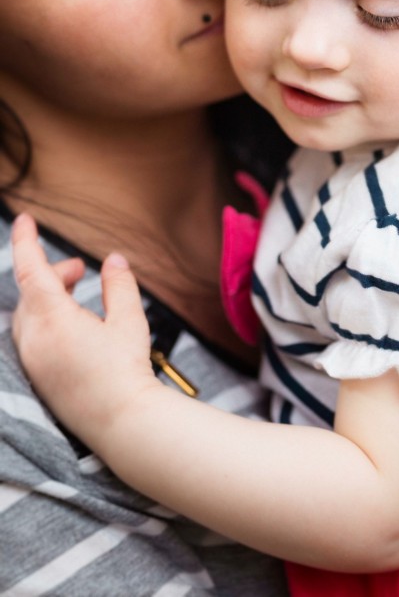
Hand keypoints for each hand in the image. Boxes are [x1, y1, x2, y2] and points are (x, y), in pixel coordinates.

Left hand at [12, 213, 158, 457]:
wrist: (121, 423)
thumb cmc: (126, 370)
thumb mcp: (129, 321)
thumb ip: (119, 285)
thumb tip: (114, 260)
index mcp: (52, 319)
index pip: (29, 268)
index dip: (26, 240)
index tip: (25, 218)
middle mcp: (34, 339)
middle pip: (31, 292)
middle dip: (53, 274)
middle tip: (80, 270)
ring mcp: (32, 360)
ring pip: (29, 315)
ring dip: (50, 298)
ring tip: (80, 298)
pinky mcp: (37, 377)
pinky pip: (32, 337)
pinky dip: (47, 321)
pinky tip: (74, 328)